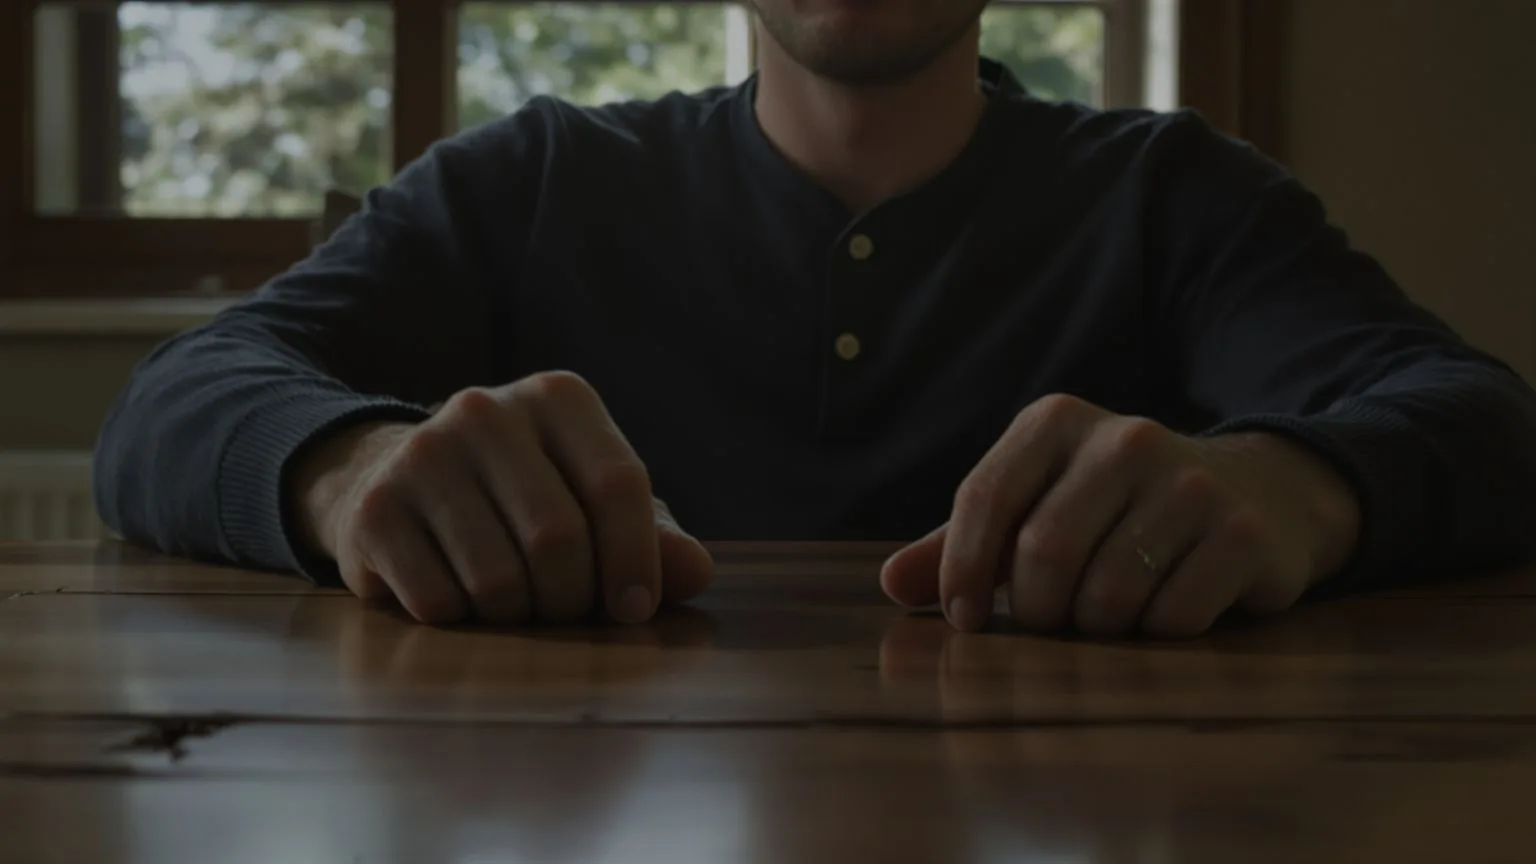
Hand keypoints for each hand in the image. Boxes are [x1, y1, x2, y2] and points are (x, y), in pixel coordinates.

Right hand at [289, 371, 714, 624]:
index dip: (636, 561)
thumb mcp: (595, 506)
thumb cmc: (525, 502)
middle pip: (557, 540)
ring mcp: (422, 455)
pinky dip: (461, 622)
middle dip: (572, 599)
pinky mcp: (374, 509)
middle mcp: (486, 411)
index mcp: (558, 398)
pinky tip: (457, 595)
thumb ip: (653, 537)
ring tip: (513, 601)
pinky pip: (439, 602)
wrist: (396, 484)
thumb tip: (696, 573)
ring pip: (497, 580)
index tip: (635, 610)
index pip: (618, 484)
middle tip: (566, 612)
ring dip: (516, 616)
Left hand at [881, 395, 1360, 637]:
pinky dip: (1156, 635)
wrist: (1257, 493)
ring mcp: (1189, 482)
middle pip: (1044, 552)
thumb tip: (890, 583)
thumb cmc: (1116, 511)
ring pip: (1108, 592)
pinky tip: (1165, 612)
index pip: (985, 497)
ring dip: (1097, 629)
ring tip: (1108, 616)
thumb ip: (959, 543)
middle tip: (1050, 626)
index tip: (966, 619)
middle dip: (1036, 611)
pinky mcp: (1240, 532)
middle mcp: (1124, 438)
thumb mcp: (1035, 507)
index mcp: (1056, 422)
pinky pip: (1172, 617)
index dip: (963, 570)